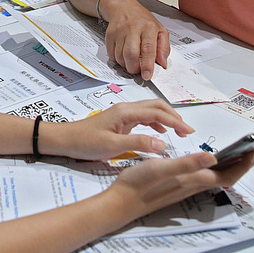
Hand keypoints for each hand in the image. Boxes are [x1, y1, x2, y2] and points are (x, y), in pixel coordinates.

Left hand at [45, 101, 194, 160]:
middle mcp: (126, 109)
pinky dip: (155, 123)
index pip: (157, 113)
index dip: (175, 121)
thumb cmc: (85, 142)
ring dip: (166, 119)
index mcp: (126, 112)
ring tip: (178, 132)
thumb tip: (162, 143)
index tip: (188, 131)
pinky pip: (143, 118)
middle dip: (174, 117)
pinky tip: (160, 133)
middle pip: (156, 106)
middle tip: (186, 131)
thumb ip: (138, 143)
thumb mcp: (113, 146)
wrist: (66, 140)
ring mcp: (123, 114)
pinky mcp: (120, 121)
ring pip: (150, 111)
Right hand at [101, 0, 169, 80]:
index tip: (147, 75)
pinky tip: (124, 56)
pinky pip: (111, 54)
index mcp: (148, 27)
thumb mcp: (160, 30)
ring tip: (132, 61)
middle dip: (134, 68)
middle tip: (138, 71)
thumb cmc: (143, 21)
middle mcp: (133, 28)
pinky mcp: (109, 35)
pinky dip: (118, 60)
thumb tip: (163, 64)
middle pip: (131, 54)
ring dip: (126, 65)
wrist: (124, 7)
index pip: (148, 48)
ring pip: (120, 56)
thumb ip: (164, 48)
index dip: (147, 64)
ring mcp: (119, 31)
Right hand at [106, 151, 253, 219]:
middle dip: (242, 165)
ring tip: (239, 155)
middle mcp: (193, 186)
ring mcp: (185, 188)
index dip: (244, 164)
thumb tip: (214, 158)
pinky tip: (209, 163)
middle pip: (226, 177)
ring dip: (230, 167)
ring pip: (216, 178)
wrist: (119, 204)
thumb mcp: (161, 168)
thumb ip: (187, 164)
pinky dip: (214, 169)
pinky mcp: (176, 187)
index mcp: (193, 180)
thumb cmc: (138, 184)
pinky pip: (204, 178)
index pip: (228, 174)